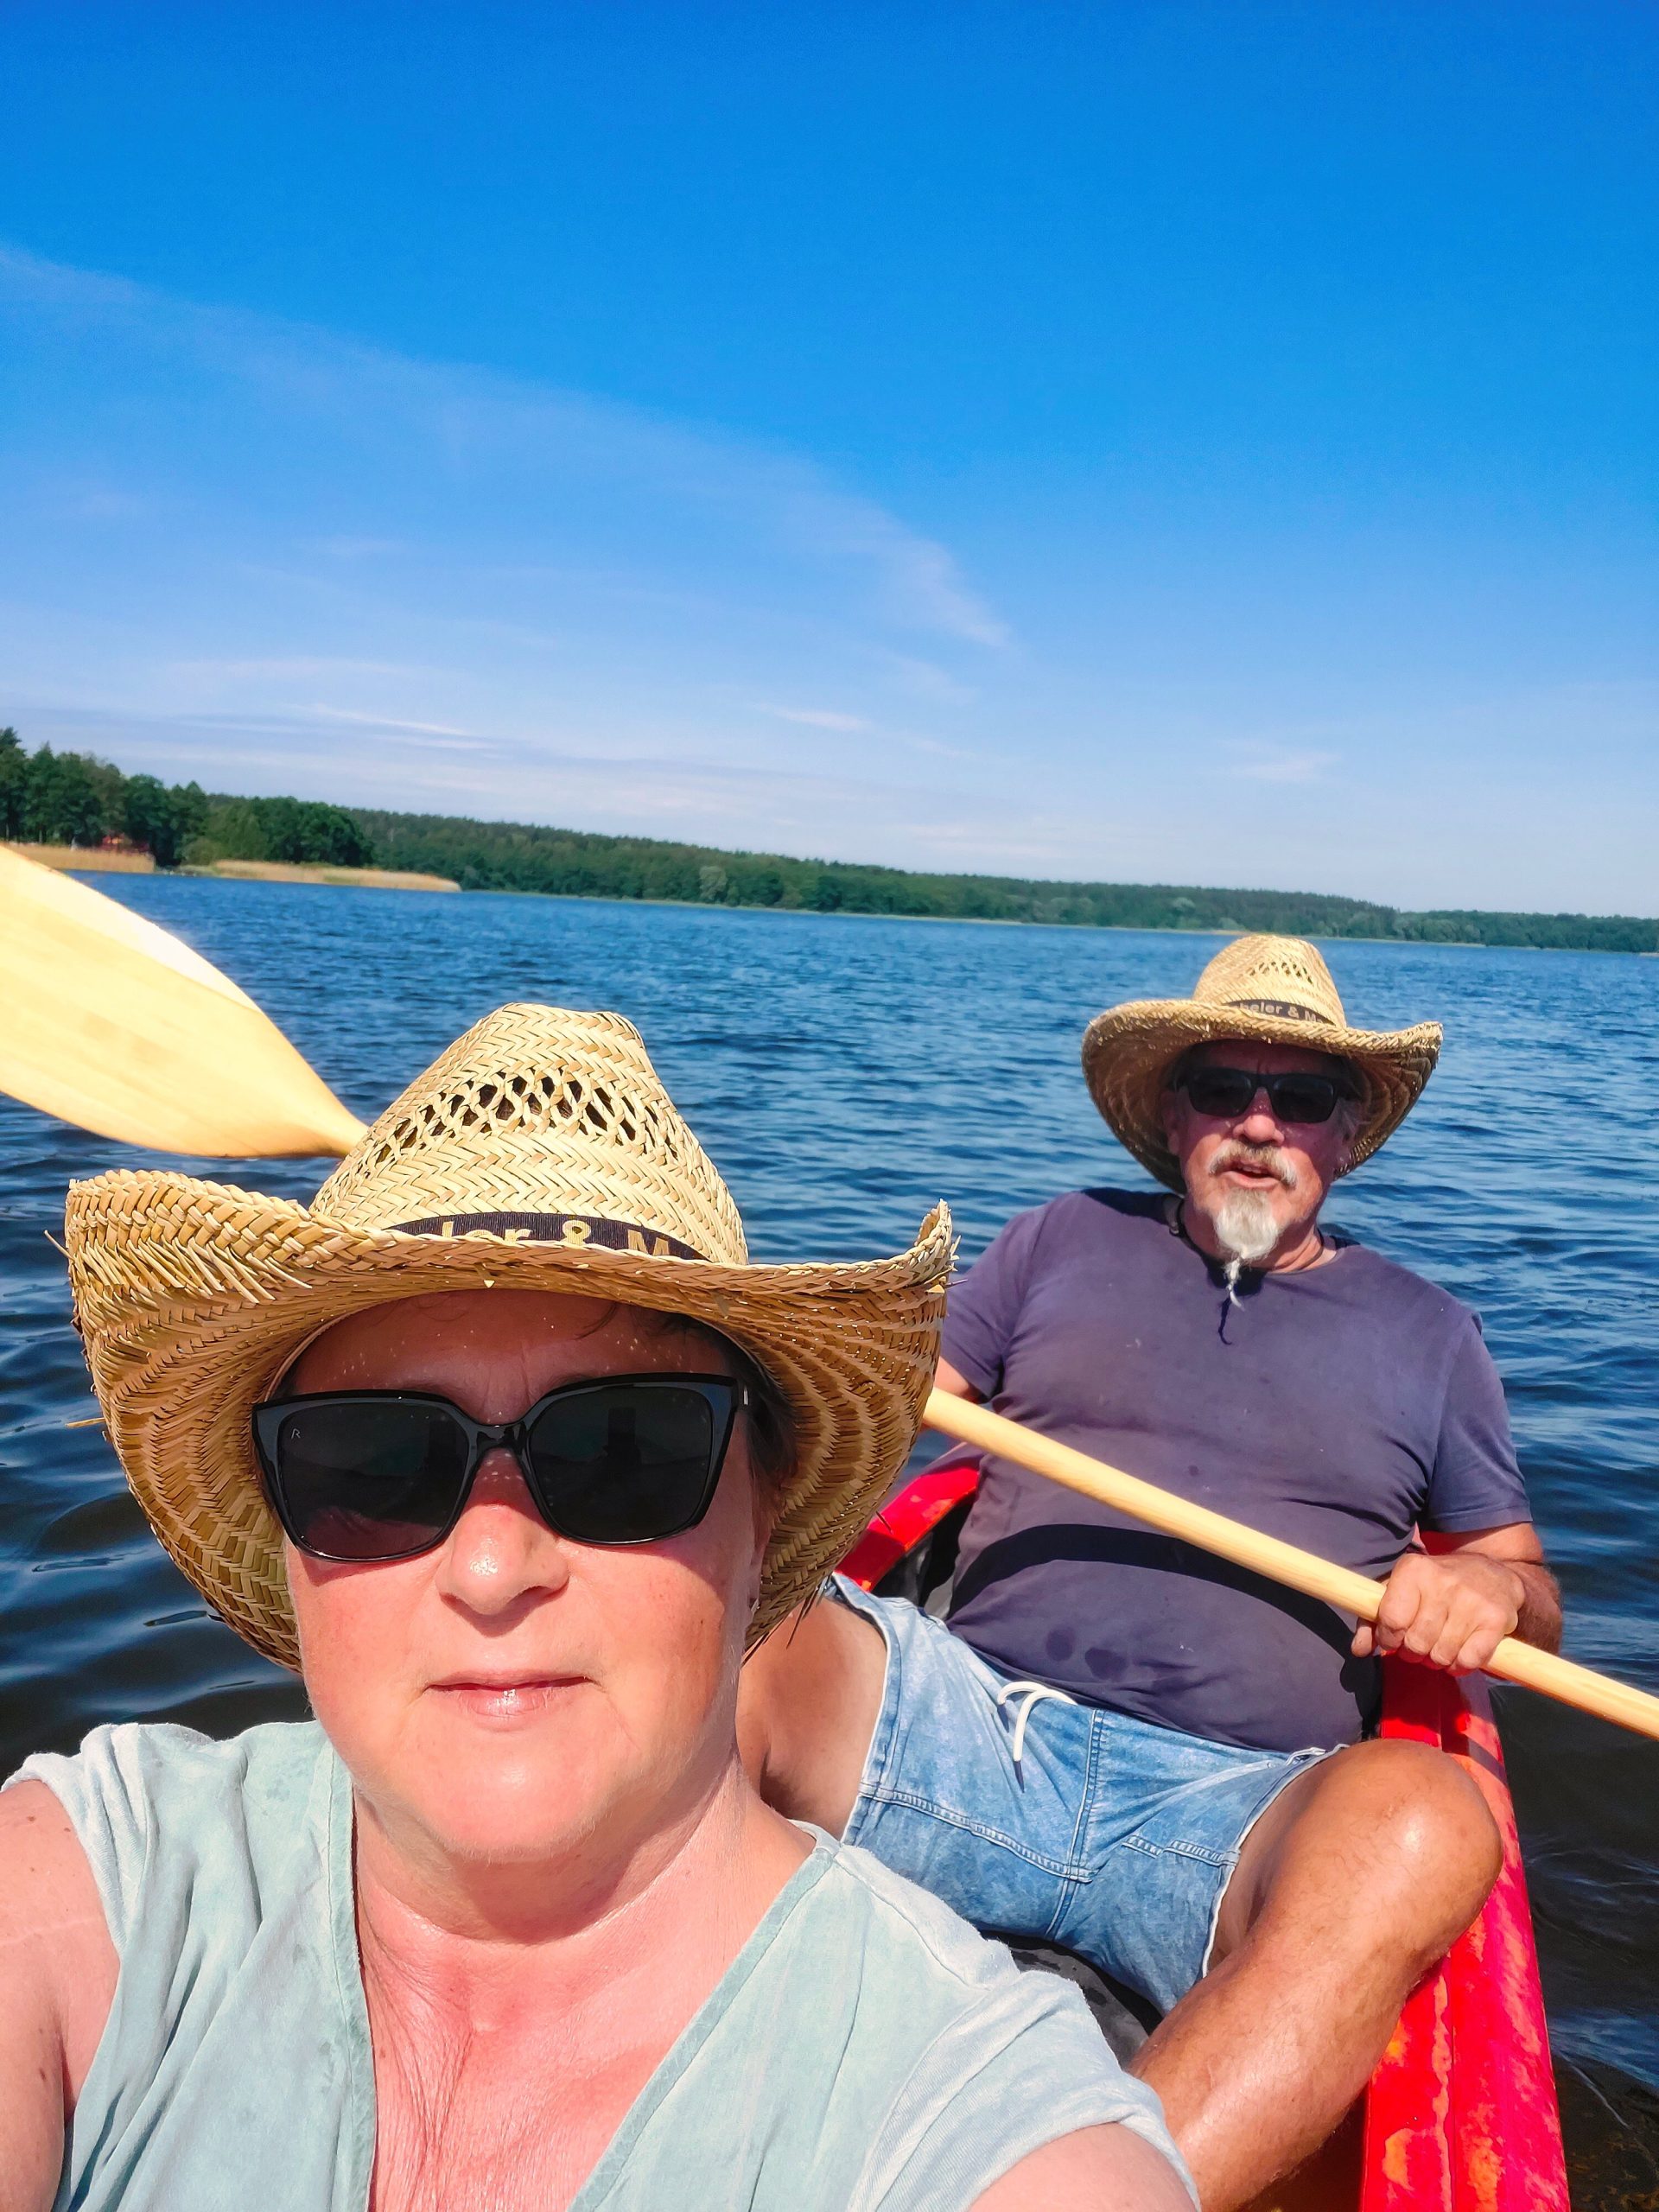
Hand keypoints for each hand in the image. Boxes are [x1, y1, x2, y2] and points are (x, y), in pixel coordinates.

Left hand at [1351, 1551, 1526, 1673]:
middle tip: (1421, 1643)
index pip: (1392, 1620)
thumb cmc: (1436, 1586)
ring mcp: (1471, 1601)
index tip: (1394, 1638)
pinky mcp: (1495, 1620)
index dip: (1389, 1638)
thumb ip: (1372, 1619)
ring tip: (1440, 1644)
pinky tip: (1460, 1652)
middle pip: (1416, 1642)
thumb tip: (1359, 1650)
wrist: (1493, 1574)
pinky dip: (1461, 1665)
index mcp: (1413, 1570)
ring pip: (1442, 1655)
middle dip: (1414, 1651)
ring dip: (1438, 1659)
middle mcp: (1442, 1582)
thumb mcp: (1401, 1590)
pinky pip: (1469, 1661)